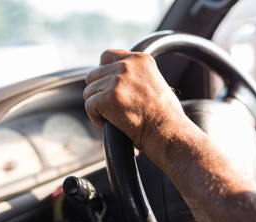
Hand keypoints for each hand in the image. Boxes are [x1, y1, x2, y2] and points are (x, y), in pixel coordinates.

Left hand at [83, 49, 187, 163]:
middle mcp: (126, 66)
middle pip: (94, 75)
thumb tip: (115, 77)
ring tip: (112, 116)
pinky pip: (89, 105)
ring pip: (89, 91)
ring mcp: (116, 81)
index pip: (107, 56)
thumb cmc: (163, 114)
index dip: (103, 71)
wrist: (166, 131)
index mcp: (139, 59)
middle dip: (98, 91)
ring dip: (96, 105)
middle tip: (110, 106)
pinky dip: (95, 117)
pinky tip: (108, 122)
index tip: (107, 86)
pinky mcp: (108, 98)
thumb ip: (134, 74)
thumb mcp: (154, 81)